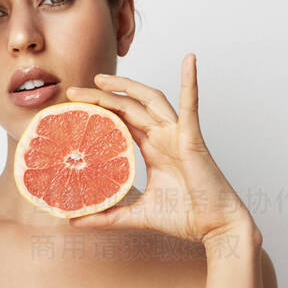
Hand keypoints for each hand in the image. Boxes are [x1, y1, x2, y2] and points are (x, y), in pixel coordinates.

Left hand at [64, 54, 256, 243]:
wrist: (214, 227)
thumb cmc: (185, 216)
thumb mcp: (136, 215)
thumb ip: (107, 216)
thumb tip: (73, 221)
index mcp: (152, 148)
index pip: (121, 120)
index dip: (100, 110)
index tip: (73, 107)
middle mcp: (163, 137)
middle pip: (129, 106)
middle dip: (102, 95)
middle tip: (73, 91)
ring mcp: (177, 135)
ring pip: (150, 100)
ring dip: (127, 86)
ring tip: (100, 79)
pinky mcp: (192, 138)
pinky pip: (190, 106)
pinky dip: (190, 81)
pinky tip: (188, 61)